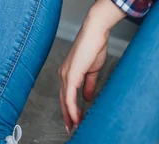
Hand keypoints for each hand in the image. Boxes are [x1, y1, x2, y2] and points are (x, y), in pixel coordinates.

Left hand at [58, 16, 109, 134]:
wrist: (96, 31)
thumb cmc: (95, 45)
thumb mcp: (93, 69)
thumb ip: (89, 84)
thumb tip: (87, 97)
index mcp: (68, 71)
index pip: (66, 94)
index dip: (69, 108)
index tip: (74, 120)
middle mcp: (64, 73)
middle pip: (62, 99)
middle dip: (67, 115)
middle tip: (71, 128)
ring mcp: (66, 73)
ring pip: (65, 100)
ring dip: (70, 115)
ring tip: (75, 126)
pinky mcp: (71, 74)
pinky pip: (69, 96)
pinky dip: (72, 108)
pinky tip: (76, 117)